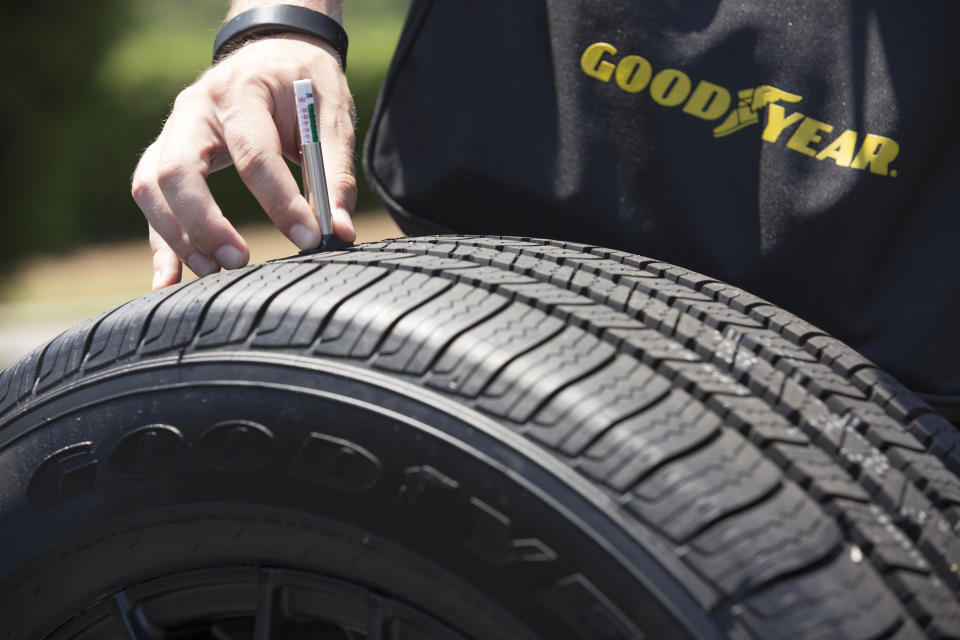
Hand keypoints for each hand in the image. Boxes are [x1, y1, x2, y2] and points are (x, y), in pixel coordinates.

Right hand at [132, 35, 356, 289]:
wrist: (274, 52)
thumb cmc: (305, 86)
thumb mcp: (331, 117)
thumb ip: (335, 174)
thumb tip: (337, 232)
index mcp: (242, 92)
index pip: (253, 153)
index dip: (279, 201)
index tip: (308, 238)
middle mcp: (195, 109)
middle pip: (179, 169)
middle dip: (205, 222)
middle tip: (241, 261)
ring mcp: (172, 131)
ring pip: (152, 187)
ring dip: (176, 236)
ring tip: (213, 272)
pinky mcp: (166, 155)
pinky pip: (150, 202)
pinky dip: (160, 244)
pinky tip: (169, 283)